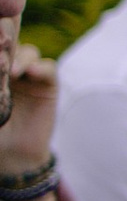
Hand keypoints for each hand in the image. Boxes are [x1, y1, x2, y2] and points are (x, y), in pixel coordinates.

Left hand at [0, 40, 57, 172]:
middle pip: (9, 45)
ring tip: (11, 72)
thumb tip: (2, 73)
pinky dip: (41, 67)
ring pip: (27, 52)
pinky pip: (48, 68)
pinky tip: (32, 72)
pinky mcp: (48, 84)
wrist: (13, 155)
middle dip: (4, 44)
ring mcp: (29, 75)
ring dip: (19, 58)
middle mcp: (8, 69)